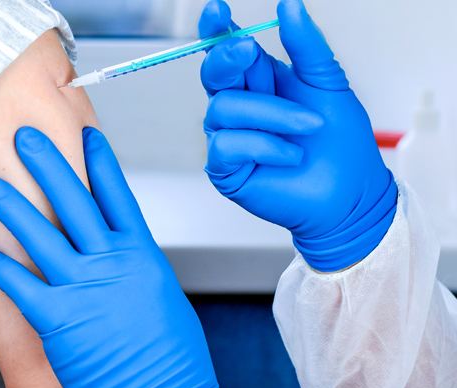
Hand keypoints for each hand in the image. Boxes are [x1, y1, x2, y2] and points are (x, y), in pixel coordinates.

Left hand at [0, 127, 234, 387]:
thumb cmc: (171, 367)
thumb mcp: (163, 303)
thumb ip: (137, 272)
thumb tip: (120, 257)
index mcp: (143, 257)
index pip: (118, 195)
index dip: (99, 161)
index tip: (85, 132)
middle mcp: (114, 265)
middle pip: (74, 201)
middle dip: (47, 164)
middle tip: (22, 137)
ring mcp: (86, 289)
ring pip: (41, 235)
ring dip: (11, 207)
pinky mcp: (60, 320)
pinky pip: (22, 285)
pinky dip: (0, 267)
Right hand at [199, 0, 396, 270]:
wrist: (351, 192)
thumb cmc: (340, 144)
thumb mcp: (328, 82)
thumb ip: (306, 44)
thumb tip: (289, 5)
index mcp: (258, 82)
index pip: (227, 49)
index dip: (217, 29)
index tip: (217, 10)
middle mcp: (239, 106)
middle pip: (213, 73)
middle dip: (228, 58)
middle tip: (250, 52)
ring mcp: (228, 137)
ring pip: (224, 108)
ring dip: (272, 114)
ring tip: (308, 127)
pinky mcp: (225, 168)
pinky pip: (228, 144)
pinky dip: (266, 146)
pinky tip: (291, 155)